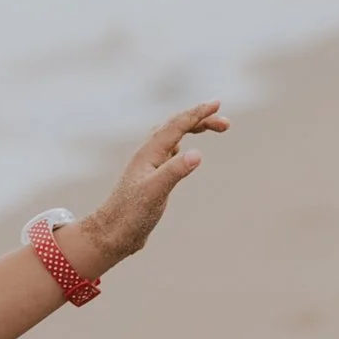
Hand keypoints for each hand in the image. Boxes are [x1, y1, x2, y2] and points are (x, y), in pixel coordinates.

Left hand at [64, 100, 227, 273]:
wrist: (112, 234)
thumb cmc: (130, 215)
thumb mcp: (155, 193)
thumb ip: (175, 172)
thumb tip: (198, 154)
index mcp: (149, 153)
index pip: (176, 125)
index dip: (197, 113)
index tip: (217, 103)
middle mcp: (148, 154)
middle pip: (175, 126)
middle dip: (200, 119)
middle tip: (227, 124)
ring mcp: (149, 166)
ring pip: (171, 136)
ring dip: (192, 128)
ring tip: (215, 128)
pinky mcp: (150, 178)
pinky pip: (167, 150)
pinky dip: (181, 142)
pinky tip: (184, 150)